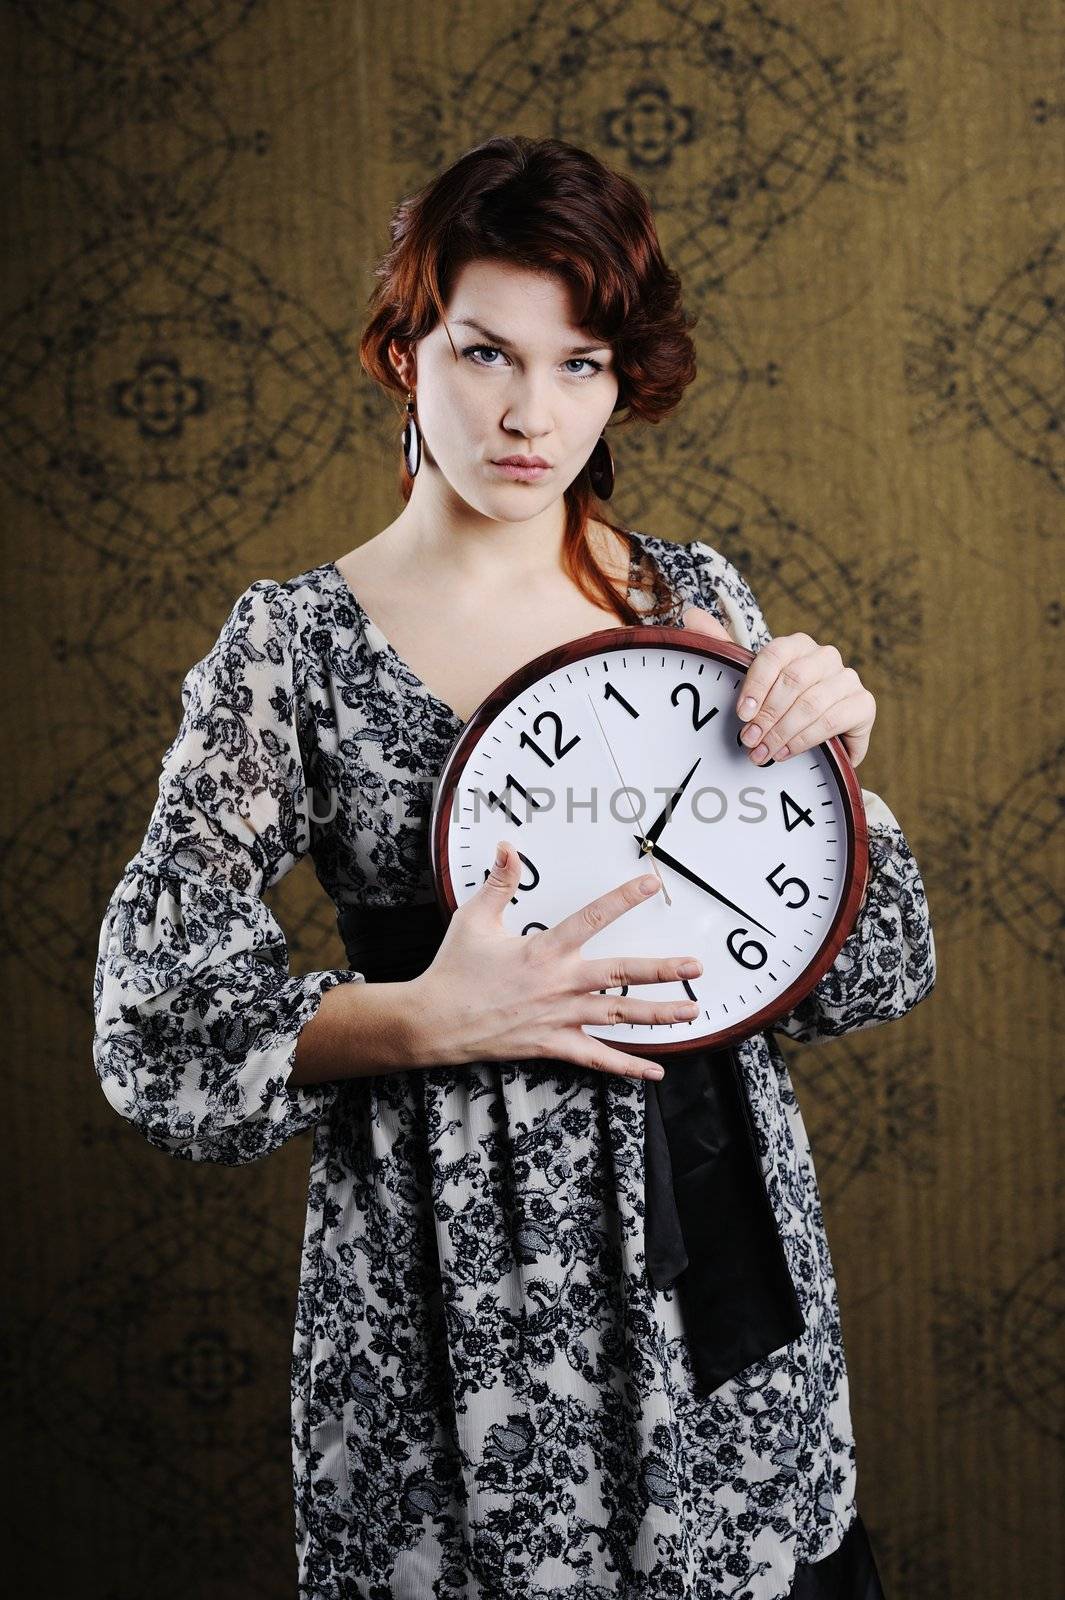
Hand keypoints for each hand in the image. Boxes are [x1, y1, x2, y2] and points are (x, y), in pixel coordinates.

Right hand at [406, 841, 703, 1080]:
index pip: (594, 917)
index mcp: (545, 950)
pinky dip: (627, 1066)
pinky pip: (598, 1059)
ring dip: (660, 1015)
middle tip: (695, 966)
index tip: (651, 884)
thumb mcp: (475, 919)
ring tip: (692, 1012)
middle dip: (664, 970)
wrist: (435, 1021)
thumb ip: (499, 882)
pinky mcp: (554, 1044)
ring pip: (621, 1016)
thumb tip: (508, 847)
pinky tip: (654, 1070)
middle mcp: (561, 983)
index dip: (624, 898)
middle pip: (623, 974)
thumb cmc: (454, 970)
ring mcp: (561, 1017)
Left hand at [680, 604, 875, 767]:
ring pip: (812, 703)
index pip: (775, 654)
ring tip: (763, 753)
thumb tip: (691, 614)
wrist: (814, 743)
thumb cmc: (777, 707)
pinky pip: (834, 719)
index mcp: (797, 645)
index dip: (756, 685)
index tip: (741, 714)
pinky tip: (787, 753)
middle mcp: (825, 656)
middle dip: (768, 715)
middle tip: (749, 741)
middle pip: (794, 680)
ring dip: (783, 732)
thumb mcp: (748, 681)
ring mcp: (847, 679)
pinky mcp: (863, 704)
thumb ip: (721, 647)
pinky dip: (806, 739)